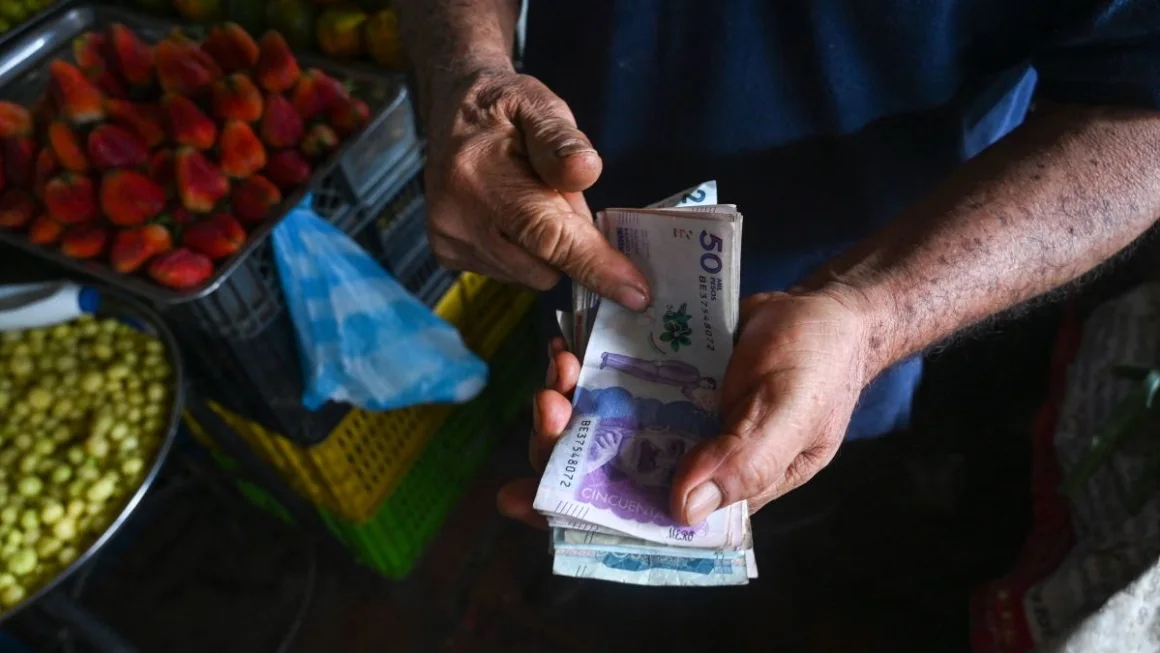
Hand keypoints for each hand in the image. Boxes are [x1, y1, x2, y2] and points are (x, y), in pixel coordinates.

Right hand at [424, 69, 649, 309]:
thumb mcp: (538, 105)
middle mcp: (457, 217)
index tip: (636, 292)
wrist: (451, 113)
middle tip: (562, 196)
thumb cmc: (504, 109)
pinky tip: (512, 215)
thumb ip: (561, 139)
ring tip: (531, 200)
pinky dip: (525, 251)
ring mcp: (448, 241)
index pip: (547, 236)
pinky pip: (512, 273)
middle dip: (570, 242)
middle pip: (544, 266)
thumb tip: (586, 170)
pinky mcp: (448, 255)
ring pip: (530, 275)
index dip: (595, 265)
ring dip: (546, 247)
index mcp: (479, 175)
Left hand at [496, 291, 874, 527]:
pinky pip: (614, 381)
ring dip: (568, 403)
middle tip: (550, 403)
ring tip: (559, 366)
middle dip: (562, 446)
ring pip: (600, 426)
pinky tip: (567, 347)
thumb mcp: (792, 413)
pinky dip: (586, 369)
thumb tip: (680, 509)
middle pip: (604, 473)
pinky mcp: (662, 380)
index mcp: (718, 491)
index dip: (581, 517)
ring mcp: (669, 419)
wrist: (825, 310)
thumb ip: (745, 462)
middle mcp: (685, 461)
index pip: (640, 522)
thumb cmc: (821, 367)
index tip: (530, 498)